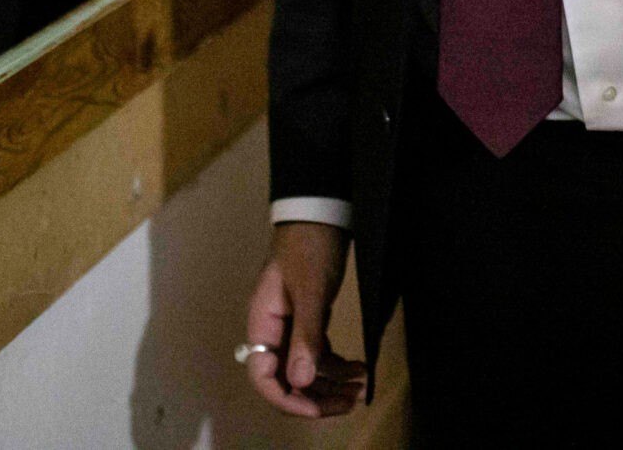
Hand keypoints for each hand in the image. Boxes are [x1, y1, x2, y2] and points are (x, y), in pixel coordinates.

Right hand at [243, 222, 365, 417]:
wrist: (320, 213)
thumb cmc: (310, 246)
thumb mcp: (311, 290)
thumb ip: (306, 335)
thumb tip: (300, 381)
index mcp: (262, 324)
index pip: (264, 377)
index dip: (288, 399)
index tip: (319, 409)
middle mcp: (273, 330)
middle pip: (287, 378)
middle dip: (316, 396)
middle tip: (350, 402)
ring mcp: (291, 325)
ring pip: (306, 369)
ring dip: (331, 383)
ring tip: (360, 387)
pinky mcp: (309, 319)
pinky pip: (319, 354)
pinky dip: (337, 365)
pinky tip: (360, 368)